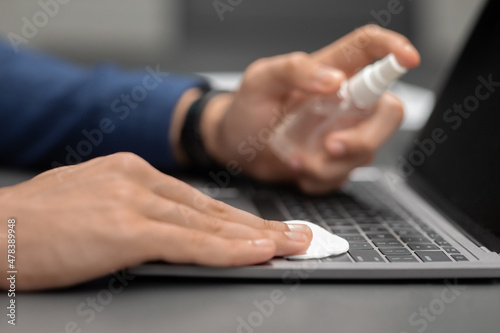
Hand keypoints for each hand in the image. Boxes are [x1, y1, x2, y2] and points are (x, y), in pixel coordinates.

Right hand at [0, 153, 310, 289]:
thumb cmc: (38, 220)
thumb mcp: (95, 201)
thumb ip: (136, 209)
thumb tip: (171, 228)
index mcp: (133, 171)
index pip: (200, 201)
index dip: (238, 218)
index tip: (268, 228)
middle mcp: (139, 179)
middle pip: (213, 210)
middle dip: (260, 226)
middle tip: (300, 235)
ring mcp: (134, 201)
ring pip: (209, 224)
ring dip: (256, 237)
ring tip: (293, 245)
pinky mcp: (125, 227)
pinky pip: (189, 242)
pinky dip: (228, 249)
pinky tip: (257, 253)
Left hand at [202, 25, 420, 193]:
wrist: (236, 147)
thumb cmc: (247, 108)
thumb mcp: (261, 81)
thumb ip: (293, 71)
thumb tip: (332, 79)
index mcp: (331, 70)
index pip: (371, 48)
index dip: (395, 48)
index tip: (409, 58)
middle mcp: (345, 102)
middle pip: (388, 112)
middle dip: (365, 138)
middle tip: (330, 147)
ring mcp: (344, 133)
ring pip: (366, 152)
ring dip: (328, 165)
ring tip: (294, 158)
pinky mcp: (336, 161)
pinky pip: (344, 176)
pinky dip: (319, 179)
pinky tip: (298, 168)